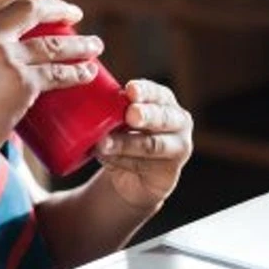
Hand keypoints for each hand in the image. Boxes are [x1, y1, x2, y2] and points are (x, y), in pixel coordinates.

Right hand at [0, 0, 102, 171]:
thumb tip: (10, 54)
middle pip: (31, 10)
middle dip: (60, 8)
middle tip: (76, 13)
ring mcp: (4, 61)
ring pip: (53, 43)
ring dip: (80, 43)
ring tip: (95, 45)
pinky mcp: (21, 86)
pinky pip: (57, 74)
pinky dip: (77, 73)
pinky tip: (87, 72)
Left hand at [96, 80, 192, 212]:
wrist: (132, 178)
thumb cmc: (124, 137)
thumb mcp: (117, 120)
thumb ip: (112, 112)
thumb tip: (90, 106)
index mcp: (164, 101)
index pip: (157, 93)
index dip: (144, 91)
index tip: (130, 89)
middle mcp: (178, 121)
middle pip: (163, 117)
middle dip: (146, 115)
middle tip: (130, 114)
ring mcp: (179, 148)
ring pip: (151, 145)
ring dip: (125, 144)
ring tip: (103, 143)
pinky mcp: (170, 173)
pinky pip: (144, 166)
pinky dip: (122, 161)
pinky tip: (106, 158)